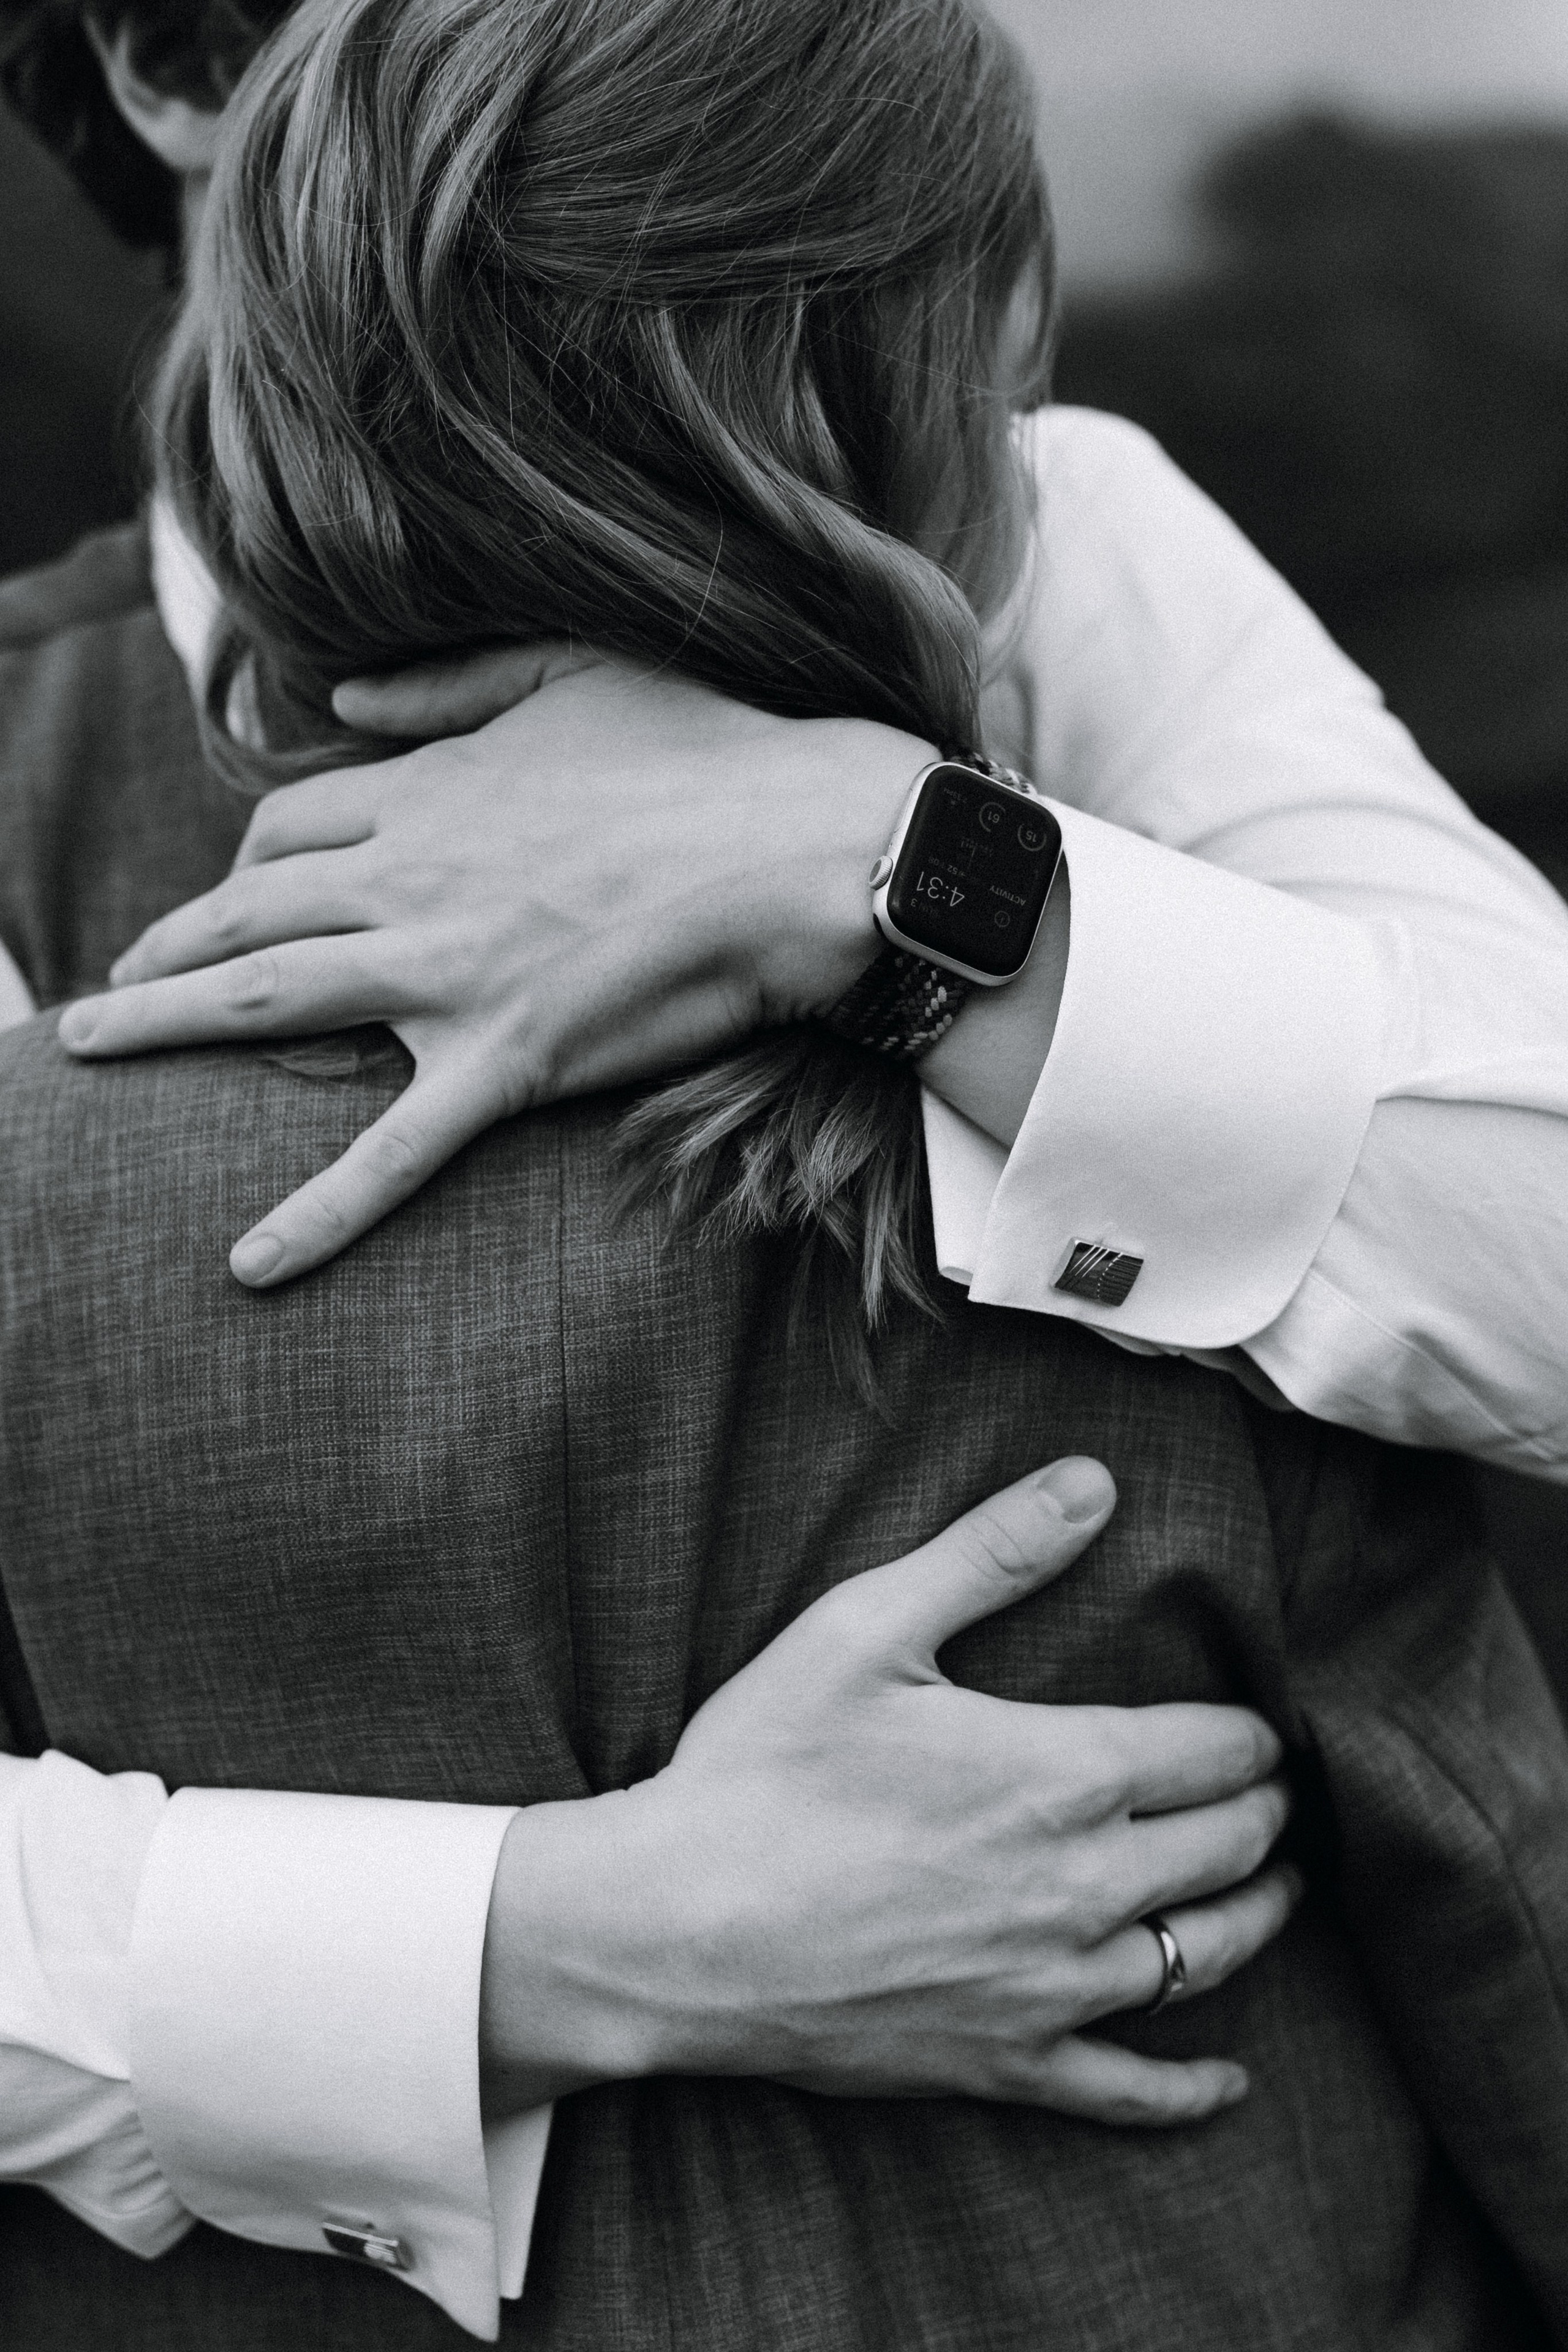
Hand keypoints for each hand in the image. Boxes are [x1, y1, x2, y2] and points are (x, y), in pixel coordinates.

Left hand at [59, 650, 931, 1286]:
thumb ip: (445, 683)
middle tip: (110, 983)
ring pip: (267, 1000)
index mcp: (428, 789)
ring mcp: (450, 971)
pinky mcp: (508, 1059)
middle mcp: (412, 875)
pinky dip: (316, 1213)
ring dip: (158, 1023)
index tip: (232, 900)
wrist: (808, 841)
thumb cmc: (709, 751)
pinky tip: (246, 1265)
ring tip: (83, 1048)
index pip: (287, 828)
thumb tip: (336, 696)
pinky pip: (392, 1151)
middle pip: (242, 908)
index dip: (242, 866)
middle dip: (161, 944)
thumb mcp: (572, 672)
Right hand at [480, 1458, 1298, 2125]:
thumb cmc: (763, 1768)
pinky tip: (1228, 2083)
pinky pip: (1127, 2090)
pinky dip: (1189, 2090)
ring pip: (1202, 1957)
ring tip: (1279, 1886)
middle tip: (1277, 1791)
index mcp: (1062, 1775)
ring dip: (1257, 1916)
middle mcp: (1082, 1887)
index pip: (1213, 1749)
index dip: (1252, 1731)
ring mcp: (1048, 1988)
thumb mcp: (868, 1627)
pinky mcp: (1003, 2063)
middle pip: (1227, 1848)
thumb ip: (992, 1552)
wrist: (672, 1930)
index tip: (1263, 1721)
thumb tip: (1095, 1481)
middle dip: (1265, 1811)